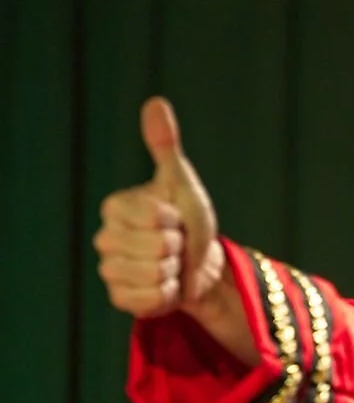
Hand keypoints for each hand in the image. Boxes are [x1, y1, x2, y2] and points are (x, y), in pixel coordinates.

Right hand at [94, 97, 224, 318]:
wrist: (200, 266)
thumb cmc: (189, 221)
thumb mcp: (182, 182)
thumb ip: (165, 147)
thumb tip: (156, 103)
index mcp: (115, 207)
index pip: (156, 216)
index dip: (177, 220)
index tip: (175, 219)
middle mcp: (105, 238)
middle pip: (158, 248)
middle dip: (179, 248)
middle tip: (176, 246)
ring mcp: (110, 270)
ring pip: (155, 274)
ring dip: (176, 273)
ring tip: (172, 266)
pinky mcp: (121, 299)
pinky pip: (151, 299)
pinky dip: (170, 295)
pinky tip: (168, 286)